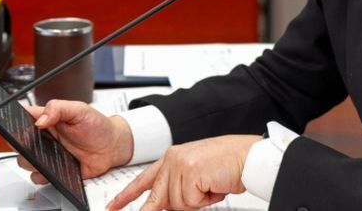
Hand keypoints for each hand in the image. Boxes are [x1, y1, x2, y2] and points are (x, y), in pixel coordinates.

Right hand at [18, 100, 133, 183]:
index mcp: (48, 119)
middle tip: (32, 144)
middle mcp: (45, 137)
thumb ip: (59, 108)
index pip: (24, 118)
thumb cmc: (97, 126)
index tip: (18, 125)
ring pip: (25, 161)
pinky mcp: (54, 170)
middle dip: (21, 145)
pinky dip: (41, 176)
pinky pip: (38, 176)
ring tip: (44, 157)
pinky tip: (52, 170)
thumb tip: (39, 120)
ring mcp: (48, 154)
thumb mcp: (80, 110)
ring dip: (30, 161)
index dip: (16, 122)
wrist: (111, 147)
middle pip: (19, 142)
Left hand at [106, 134, 260, 210]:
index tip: (112, 207)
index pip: (144, 179)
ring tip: (211, 187)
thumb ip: (178, 186)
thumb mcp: (197, 174)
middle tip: (146, 205)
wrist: (249, 155)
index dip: (126, 195)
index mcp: (173, 156)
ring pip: (176, 205)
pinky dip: (205, 201)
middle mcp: (173, 159)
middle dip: (153, 210)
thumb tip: (164, 206)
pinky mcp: (189, 173)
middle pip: (156, 198)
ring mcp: (180, 165)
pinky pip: (190, 203)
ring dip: (197, 202)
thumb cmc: (228, 164)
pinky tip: (214, 186)